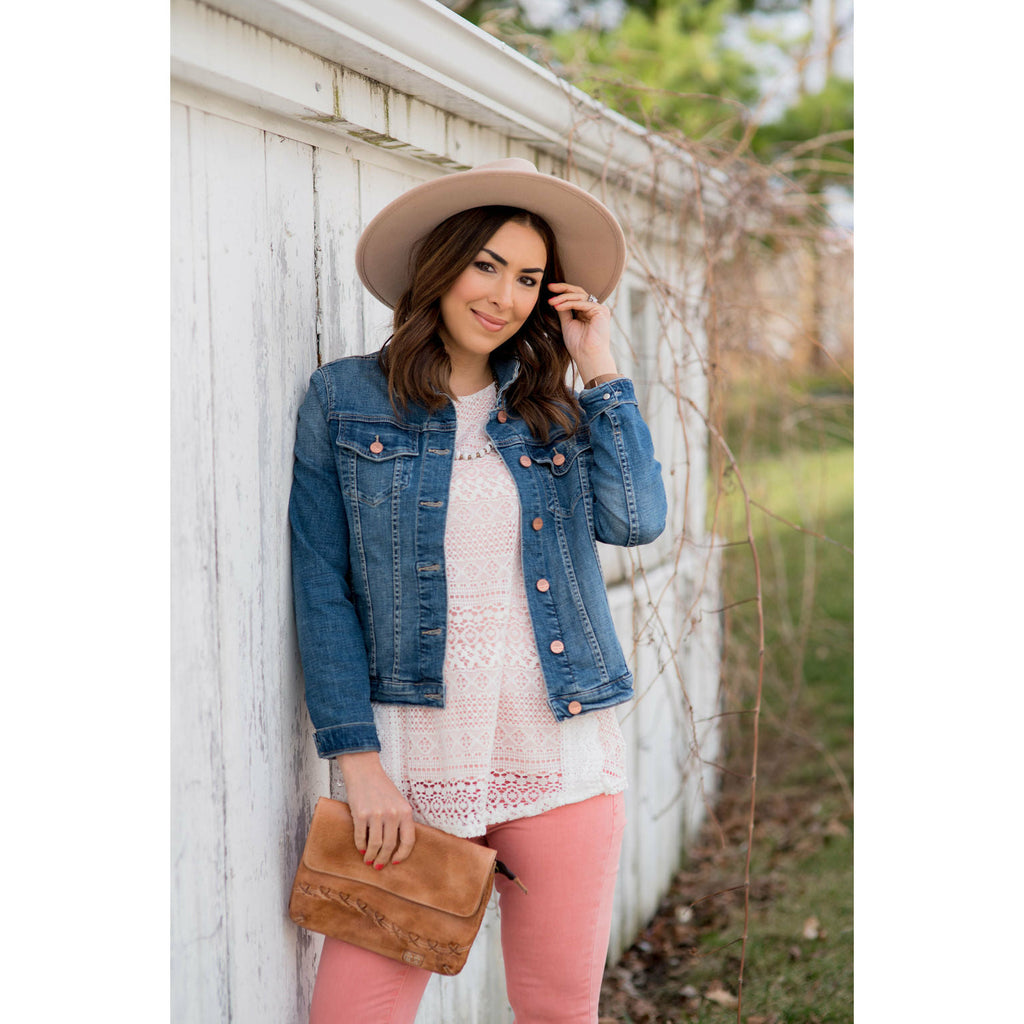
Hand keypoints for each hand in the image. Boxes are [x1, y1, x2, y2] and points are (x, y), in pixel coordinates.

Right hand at [335, 751, 415, 867]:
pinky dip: (360, 846)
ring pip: (375, 845)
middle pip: (390, 846)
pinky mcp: (361, 815)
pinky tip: (361, 849)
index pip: (408, 840)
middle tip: (378, 866)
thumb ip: (400, 821)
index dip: (402, 855)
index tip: (396, 862)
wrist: (364, 772)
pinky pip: (361, 837)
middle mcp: (392, 814)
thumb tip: (397, 847)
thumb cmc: (382, 788)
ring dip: (371, 856)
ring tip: (368, 860)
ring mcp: (376, 814)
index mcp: (405, 811)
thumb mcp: (398, 802)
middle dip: (383, 859)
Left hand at [547, 282, 617, 383]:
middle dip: (563, 288)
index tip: (549, 288)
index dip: (562, 291)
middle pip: (578, 292)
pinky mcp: (601, 311)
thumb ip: (564, 310)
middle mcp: (595, 308)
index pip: (575, 296)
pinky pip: (582, 303)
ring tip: (551, 302)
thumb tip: (556, 299)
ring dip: (563, 298)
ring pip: (579, 296)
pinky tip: (557, 306)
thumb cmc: (578, 345)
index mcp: (588, 311)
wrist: (587, 357)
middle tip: (550, 286)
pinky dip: (568, 304)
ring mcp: (599, 309)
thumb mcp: (567, 323)